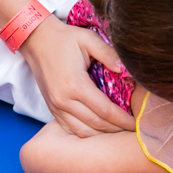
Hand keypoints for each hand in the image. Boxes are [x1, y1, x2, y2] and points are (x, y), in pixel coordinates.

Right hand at [20, 16, 135, 136]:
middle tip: (132, 129)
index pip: (105, 110)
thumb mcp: (88, 38)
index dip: (122, 119)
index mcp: (75, 84)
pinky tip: (98, 129)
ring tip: (118, 130)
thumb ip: (108, 53)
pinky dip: (86, 133)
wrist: (37, 40)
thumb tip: (126, 70)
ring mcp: (56, 106)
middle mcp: (64, 100)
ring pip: (82, 131)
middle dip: (116, 129)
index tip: (136, 124)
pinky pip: (70, 128)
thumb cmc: (64, 38)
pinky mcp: (52, 108)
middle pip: (95, 124)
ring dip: (101, 134)